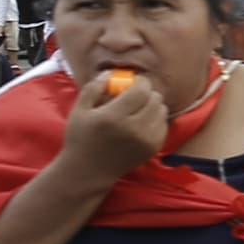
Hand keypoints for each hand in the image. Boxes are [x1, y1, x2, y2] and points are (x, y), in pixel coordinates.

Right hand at [59, 63, 170, 181]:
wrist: (88, 171)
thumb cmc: (81, 138)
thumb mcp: (80, 110)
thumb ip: (94, 88)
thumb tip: (111, 73)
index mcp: (113, 117)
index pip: (141, 90)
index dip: (140, 82)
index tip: (133, 81)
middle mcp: (133, 129)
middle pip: (154, 99)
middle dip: (146, 92)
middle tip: (135, 95)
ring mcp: (145, 140)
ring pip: (162, 111)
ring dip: (152, 105)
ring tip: (137, 109)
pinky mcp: (152, 149)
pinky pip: (163, 125)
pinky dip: (155, 119)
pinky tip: (141, 122)